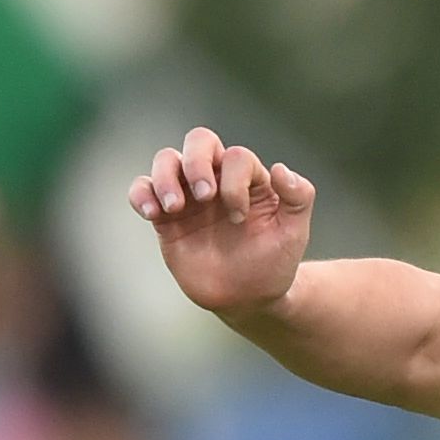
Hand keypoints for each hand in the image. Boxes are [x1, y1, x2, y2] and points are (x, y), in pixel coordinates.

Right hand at [129, 127, 316, 320]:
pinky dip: (141, 194)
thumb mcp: (294, 233)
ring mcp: (189, 195)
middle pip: (199, 140)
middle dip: (198, 162)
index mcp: (249, 178)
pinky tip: (152, 213)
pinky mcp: (166, 217)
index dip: (235, 182)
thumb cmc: (273, 263)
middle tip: (204, 196)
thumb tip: (281, 169)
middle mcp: (217, 179)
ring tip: (174, 208)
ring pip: (166, 159)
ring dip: (165, 177)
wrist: (247, 298)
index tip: (240, 218)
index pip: (236, 157)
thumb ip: (299, 198)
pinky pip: (142, 190)